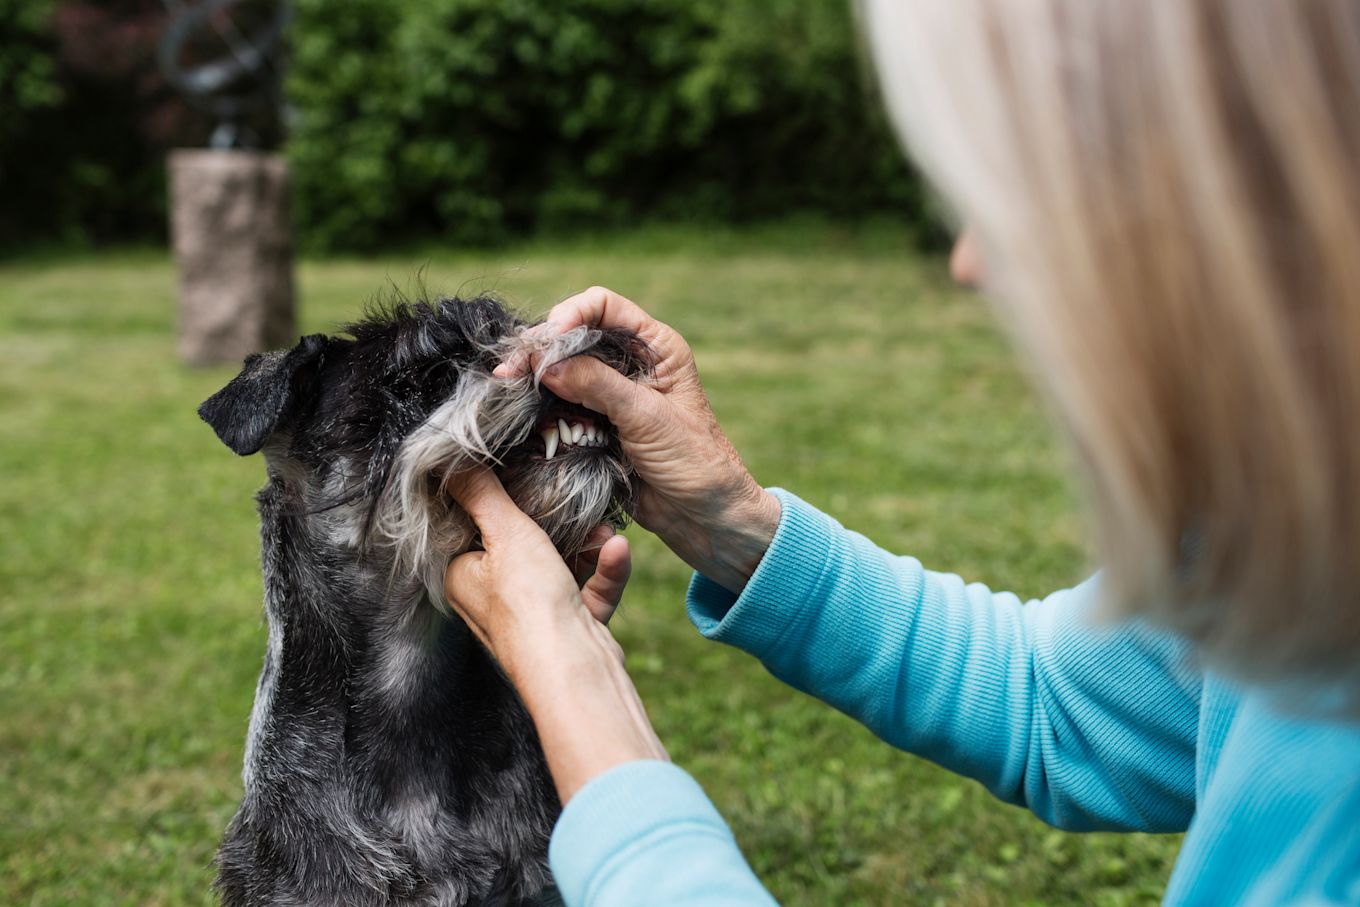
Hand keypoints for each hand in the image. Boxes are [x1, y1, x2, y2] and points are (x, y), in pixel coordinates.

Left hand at [444, 468, 667, 802]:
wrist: (572, 670)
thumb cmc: (528, 604)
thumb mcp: (505, 534)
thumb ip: (481, 495)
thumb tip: (446, 462)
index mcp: (463, 577)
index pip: (472, 529)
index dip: (496, 501)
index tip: (521, 473)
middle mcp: (493, 600)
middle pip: (523, 544)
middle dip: (557, 520)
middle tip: (573, 496)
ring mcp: (534, 616)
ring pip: (563, 565)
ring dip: (588, 543)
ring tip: (604, 528)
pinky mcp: (570, 627)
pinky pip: (589, 589)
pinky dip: (605, 570)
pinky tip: (618, 550)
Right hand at [496, 286, 780, 591]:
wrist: (705, 517)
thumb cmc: (695, 462)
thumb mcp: (647, 417)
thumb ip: (598, 385)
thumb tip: (547, 364)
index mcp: (656, 347)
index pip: (604, 307)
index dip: (572, 314)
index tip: (550, 339)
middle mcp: (632, 364)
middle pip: (574, 337)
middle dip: (543, 349)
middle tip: (511, 371)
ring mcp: (612, 395)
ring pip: (562, 372)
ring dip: (535, 379)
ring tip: (507, 389)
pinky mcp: (598, 425)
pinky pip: (561, 406)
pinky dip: (540, 406)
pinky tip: (521, 411)